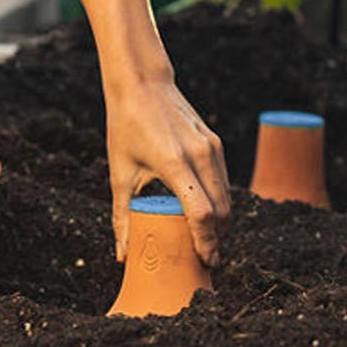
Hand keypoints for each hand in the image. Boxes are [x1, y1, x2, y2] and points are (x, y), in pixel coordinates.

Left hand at [106, 77, 229, 265]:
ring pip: (227, 197)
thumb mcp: (119, 173)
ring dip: (221, 223)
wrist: (142, 83)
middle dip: (216, 239)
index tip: (205, 263)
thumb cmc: (125, 126)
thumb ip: (122, 216)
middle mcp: (200, 155)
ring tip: (208, 243)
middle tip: (206, 261)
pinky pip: (223, 181)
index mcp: (175, 164)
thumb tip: (122, 256)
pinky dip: (220, 202)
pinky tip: (208, 216)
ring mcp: (212, 147)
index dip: (205, 243)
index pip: (201, 214)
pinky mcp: (215, 143)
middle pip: (221, 211)